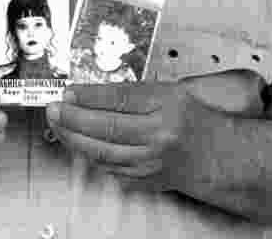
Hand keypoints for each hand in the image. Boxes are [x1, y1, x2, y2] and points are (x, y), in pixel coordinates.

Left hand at [45, 82, 190, 188]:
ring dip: (73, 137)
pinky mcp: (144, 179)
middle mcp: (159, 135)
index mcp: (168, 106)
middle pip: (106, 126)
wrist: (217, 155)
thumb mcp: (171, 91)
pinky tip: (77, 143)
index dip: (89, 95)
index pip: (120, 98)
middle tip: (54, 108)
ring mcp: (151, 161)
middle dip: (72, 117)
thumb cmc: (194, 119)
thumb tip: (92, 92)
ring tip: (58, 124)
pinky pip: (108, 166)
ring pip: (102, 151)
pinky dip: (89, 154)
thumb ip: (134, 91)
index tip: (69, 91)